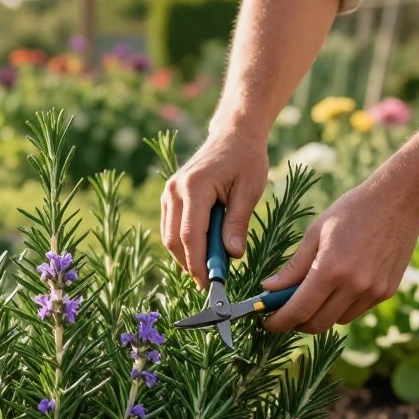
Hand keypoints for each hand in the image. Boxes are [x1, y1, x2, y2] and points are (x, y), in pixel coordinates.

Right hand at [161, 125, 268, 286]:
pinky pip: (170, 227)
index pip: (190, 235)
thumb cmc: (246, 160)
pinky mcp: (169, 195)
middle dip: (190, 265)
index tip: (210, 284)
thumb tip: (232, 255)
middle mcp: (174, 190)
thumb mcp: (250, 190)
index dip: (198, 263)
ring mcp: (168, 192)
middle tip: (210, 282)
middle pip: (174, 239)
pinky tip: (200, 252)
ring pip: (169, 236)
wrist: (233, 134)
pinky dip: (182, 244)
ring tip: (207, 270)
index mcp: (194, 187)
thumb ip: (238, 222)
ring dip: (185, 256)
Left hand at [261, 181, 418, 333]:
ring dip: (320, 315)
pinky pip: (357, 311)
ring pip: (338, 320)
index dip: (279, 322)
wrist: (399, 202)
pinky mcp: (386, 292)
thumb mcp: (315, 233)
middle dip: (296, 323)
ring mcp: (373, 292)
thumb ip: (293, 267)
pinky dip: (341, 307)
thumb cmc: (351, 212)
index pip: (298, 310)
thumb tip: (269, 289)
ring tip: (312, 295)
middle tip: (284, 313)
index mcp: (330, 269)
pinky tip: (337, 288)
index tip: (267, 323)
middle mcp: (354, 286)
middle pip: (317, 324)